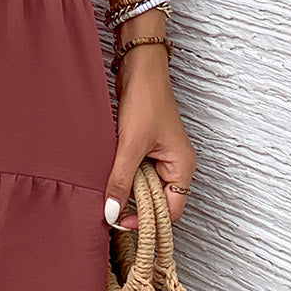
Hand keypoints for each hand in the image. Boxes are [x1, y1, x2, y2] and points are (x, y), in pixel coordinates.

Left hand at [103, 44, 196, 230]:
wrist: (139, 69)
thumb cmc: (145, 101)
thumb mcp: (130, 145)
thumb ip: (121, 180)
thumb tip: (112, 212)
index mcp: (183, 167)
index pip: (171, 211)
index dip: (147, 221)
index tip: (120, 221)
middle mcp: (176, 165)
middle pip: (157, 201)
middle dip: (135, 206)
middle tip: (109, 208)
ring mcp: (161, 157)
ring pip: (144, 186)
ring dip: (127, 188)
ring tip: (107, 189)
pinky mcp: (147, 147)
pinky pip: (137, 171)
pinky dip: (124, 174)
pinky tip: (108, 173)